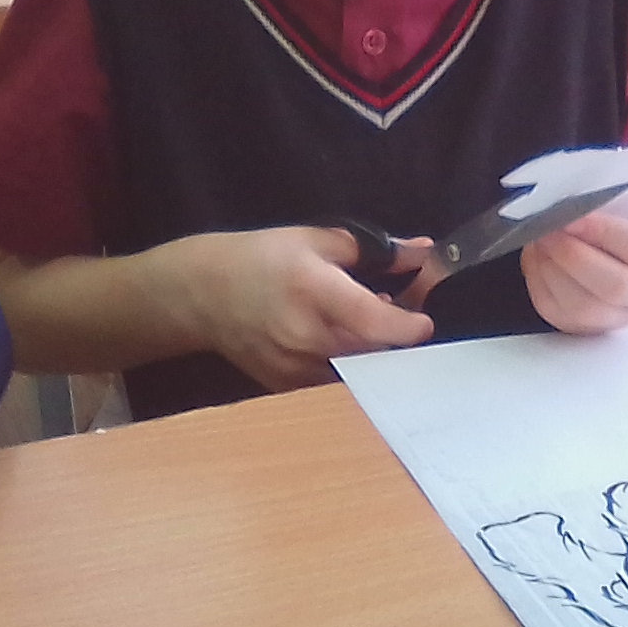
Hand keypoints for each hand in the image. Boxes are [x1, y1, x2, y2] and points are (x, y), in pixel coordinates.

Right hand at [178, 226, 434, 389]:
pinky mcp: (288, 387)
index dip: (407, 326)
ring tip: (374, 332)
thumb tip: (423, 253)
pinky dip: (351, 370)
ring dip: (375, 356)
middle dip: (396, 340)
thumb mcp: (316, 239)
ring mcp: (295, 368)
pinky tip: (346, 347)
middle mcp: (306, 335)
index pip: (373, 320)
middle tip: (403, 319)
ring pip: (358, 374)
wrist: (203, 293)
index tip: (424, 322)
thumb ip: (375, 250)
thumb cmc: (262, 258)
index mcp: (314, 290)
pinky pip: (335, 385)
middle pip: (373, 353)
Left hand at [521, 213, 627, 334]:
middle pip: (614, 285)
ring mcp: (622, 316)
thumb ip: (603, 202)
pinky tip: (536, 257)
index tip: (571, 216)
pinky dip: (539, 282)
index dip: (601, 231)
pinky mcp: (588, 327)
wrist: (621, 248)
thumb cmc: (621, 219)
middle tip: (548, 230)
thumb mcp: (625, 203)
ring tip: (539, 240)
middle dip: (573, 256)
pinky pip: (558, 312)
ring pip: (583, 306)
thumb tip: (567, 203)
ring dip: (551, 270)